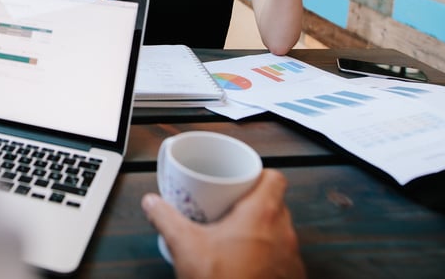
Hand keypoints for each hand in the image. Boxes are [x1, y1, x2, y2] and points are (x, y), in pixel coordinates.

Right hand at [142, 169, 304, 278]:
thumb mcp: (185, 245)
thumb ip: (166, 218)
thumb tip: (152, 203)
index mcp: (262, 214)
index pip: (274, 177)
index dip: (258, 175)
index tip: (240, 181)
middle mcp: (283, 233)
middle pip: (276, 204)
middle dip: (254, 204)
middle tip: (231, 209)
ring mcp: (291, 258)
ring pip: (280, 232)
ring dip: (263, 232)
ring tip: (237, 238)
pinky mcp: (292, 278)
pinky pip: (283, 258)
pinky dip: (269, 257)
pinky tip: (248, 264)